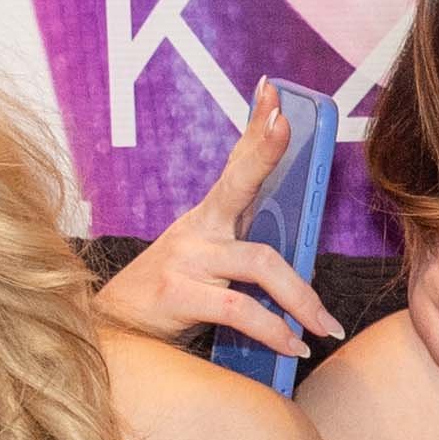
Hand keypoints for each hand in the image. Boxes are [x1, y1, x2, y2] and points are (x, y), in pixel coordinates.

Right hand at [90, 86, 344, 358]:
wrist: (115, 335)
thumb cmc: (170, 301)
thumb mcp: (207, 270)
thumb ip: (247, 260)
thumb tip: (303, 270)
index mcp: (207, 220)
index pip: (236, 165)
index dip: (255, 128)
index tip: (272, 93)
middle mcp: (196, 230)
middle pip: (238, 183)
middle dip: (265, 151)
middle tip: (287, 123)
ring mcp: (185, 258)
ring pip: (259, 261)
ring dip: (301, 297)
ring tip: (323, 325)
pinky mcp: (177, 293)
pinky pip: (240, 308)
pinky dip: (274, 330)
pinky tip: (294, 346)